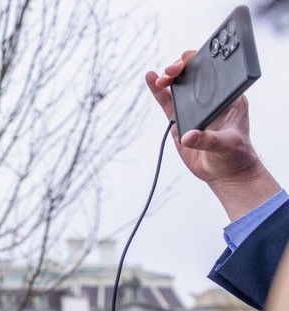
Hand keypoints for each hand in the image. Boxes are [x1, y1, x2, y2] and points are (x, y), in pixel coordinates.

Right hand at [146, 50, 280, 220]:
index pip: (215, 73)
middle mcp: (210, 100)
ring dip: (168, 78)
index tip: (188, 65)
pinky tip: (151, 78)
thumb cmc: (234, 156)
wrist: (224, 173)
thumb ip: (207, 140)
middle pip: (194, 76)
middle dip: (181, 69)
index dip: (200, 64)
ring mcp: (194, 109)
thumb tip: (187, 136)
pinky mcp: (180, 120)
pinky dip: (158, 91)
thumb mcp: (226, 146)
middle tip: (171, 73)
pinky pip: (168, 102)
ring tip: (160, 76)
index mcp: (229, 99)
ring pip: (179, 87)